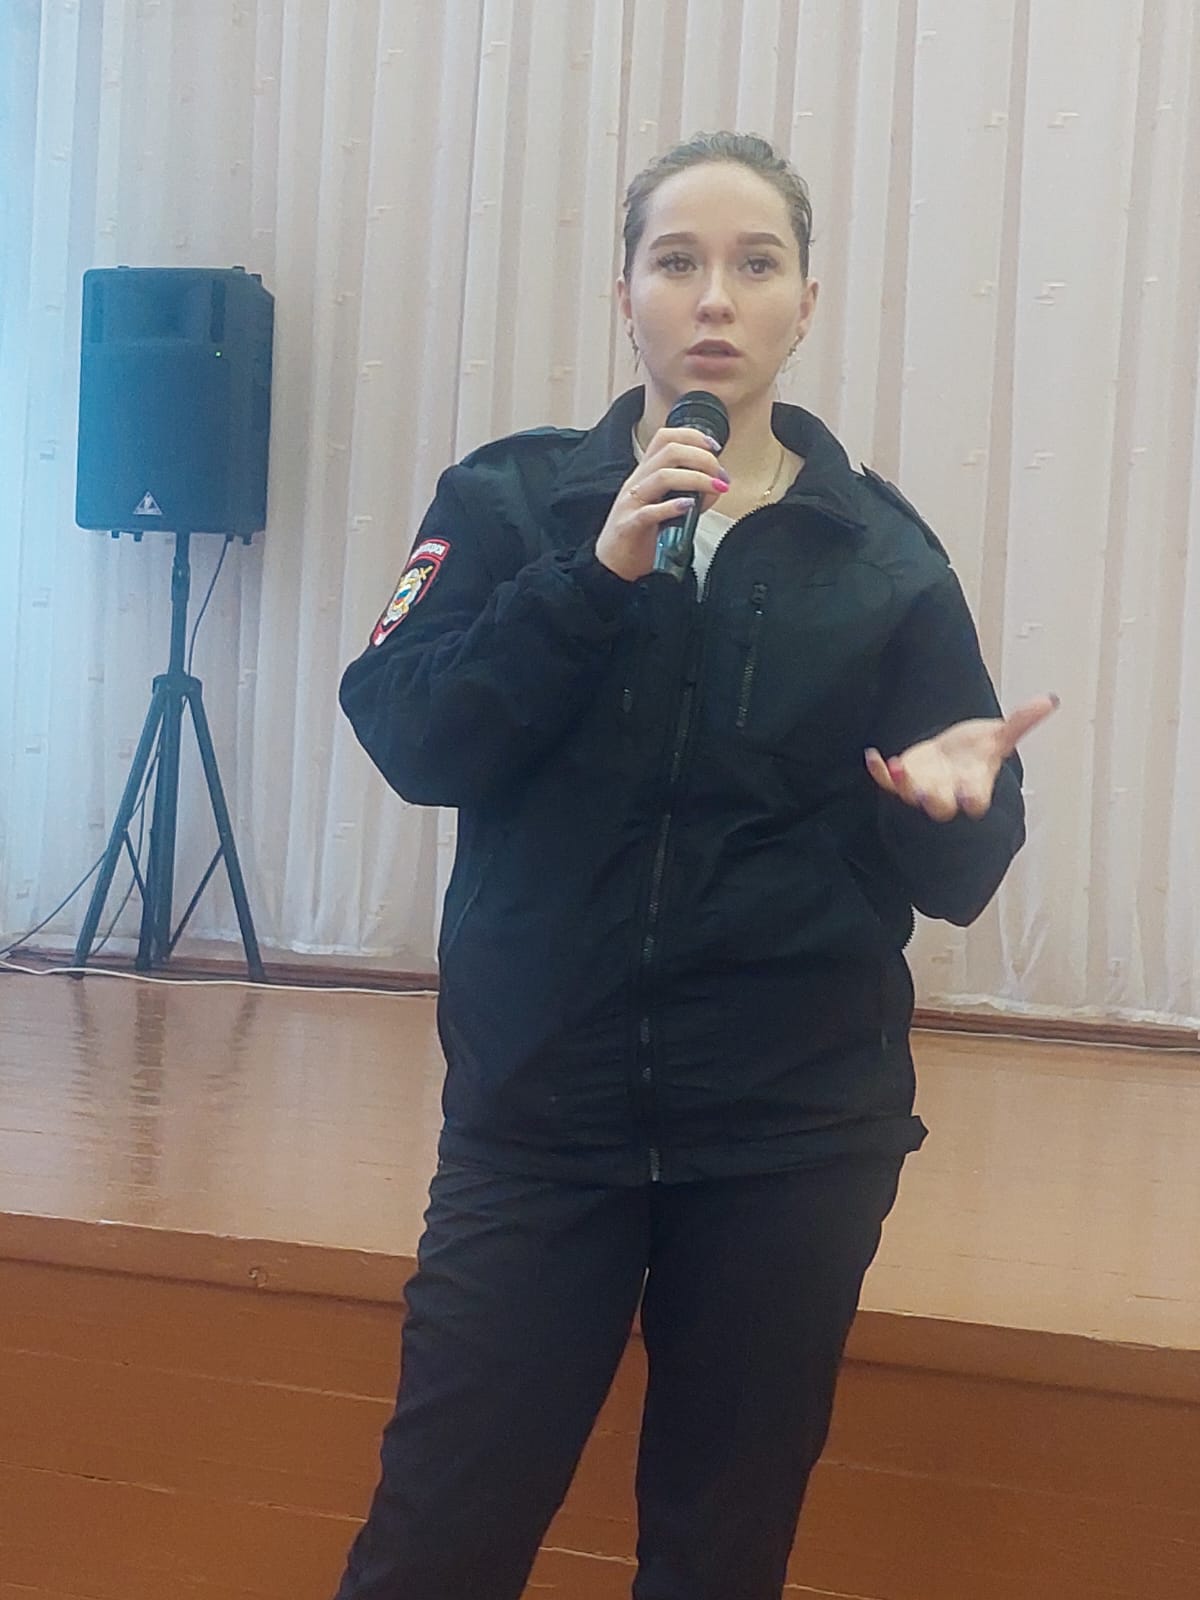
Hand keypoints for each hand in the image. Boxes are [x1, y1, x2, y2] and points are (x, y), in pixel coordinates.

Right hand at [595, 427, 727, 581]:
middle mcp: (637, 482)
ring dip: (696, 478)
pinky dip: (672, 507)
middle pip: (669, 452)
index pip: (666, 438)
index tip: (715, 448)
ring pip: (662, 476)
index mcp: (645, 473)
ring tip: (715, 488)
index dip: (692, 436)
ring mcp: (631, 503)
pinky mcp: (629, 526)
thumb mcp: (667, 507)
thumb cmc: (641, 534)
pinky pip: (649, 512)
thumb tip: (716, 486)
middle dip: (702, 458)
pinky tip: (688, 506)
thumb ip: (691, 493)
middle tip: (720, 475)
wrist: (613, 564)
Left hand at [864, 695, 1058, 821]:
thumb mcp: (997, 737)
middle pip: (940, 806)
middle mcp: (947, 793)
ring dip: (904, 785)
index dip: (973, 800)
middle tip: (925, 794)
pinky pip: (888, 782)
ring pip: (911, 796)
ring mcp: (922, 789)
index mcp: (973, 786)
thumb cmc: (975, 752)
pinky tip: (872, 756)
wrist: (950, 760)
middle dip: (934, 801)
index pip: (975, 799)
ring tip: (900, 767)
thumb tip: (1050, 699)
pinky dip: (879, 772)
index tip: (971, 799)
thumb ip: (1020, 723)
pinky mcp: (902, 781)